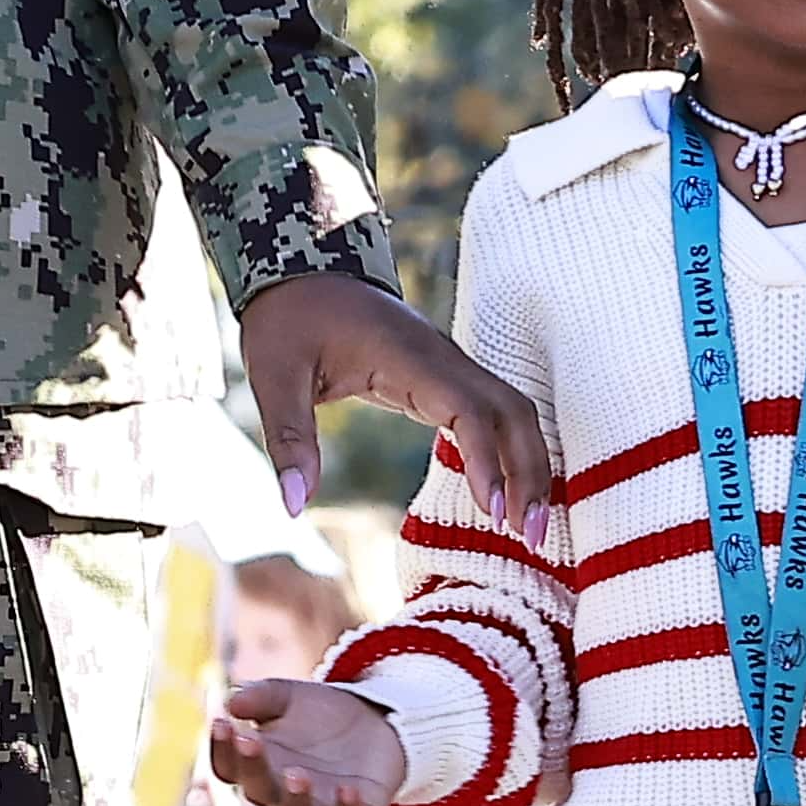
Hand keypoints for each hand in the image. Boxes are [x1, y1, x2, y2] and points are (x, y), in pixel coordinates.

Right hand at [206, 676, 407, 805]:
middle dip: (252, 769)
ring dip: (296, 803)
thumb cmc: (319, 713)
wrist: (375, 720)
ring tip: (296, 775)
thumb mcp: (288, 696)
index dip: (222, 748)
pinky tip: (347, 789)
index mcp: (260, 767)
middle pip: (259, 793)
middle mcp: (283, 796)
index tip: (222, 721)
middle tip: (249, 740)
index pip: (229, 767)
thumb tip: (231, 701)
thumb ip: (260, 696)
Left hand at [238, 273, 556, 523]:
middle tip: (531, 536)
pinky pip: (493, 412)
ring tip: (529, 525)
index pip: (469, 410)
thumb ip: (289, 440)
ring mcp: (449, 364)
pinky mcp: (444, 375)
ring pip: (512, 411)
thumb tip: (294, 506)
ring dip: (529, 464)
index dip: (488, 462)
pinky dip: (510, 450)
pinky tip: (506, 492)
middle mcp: (442, 358)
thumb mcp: (274, 375)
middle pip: (513, 411)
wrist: (301, 269)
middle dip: (530, 471)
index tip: (492, 514)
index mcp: (407, 356)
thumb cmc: (289, 319)